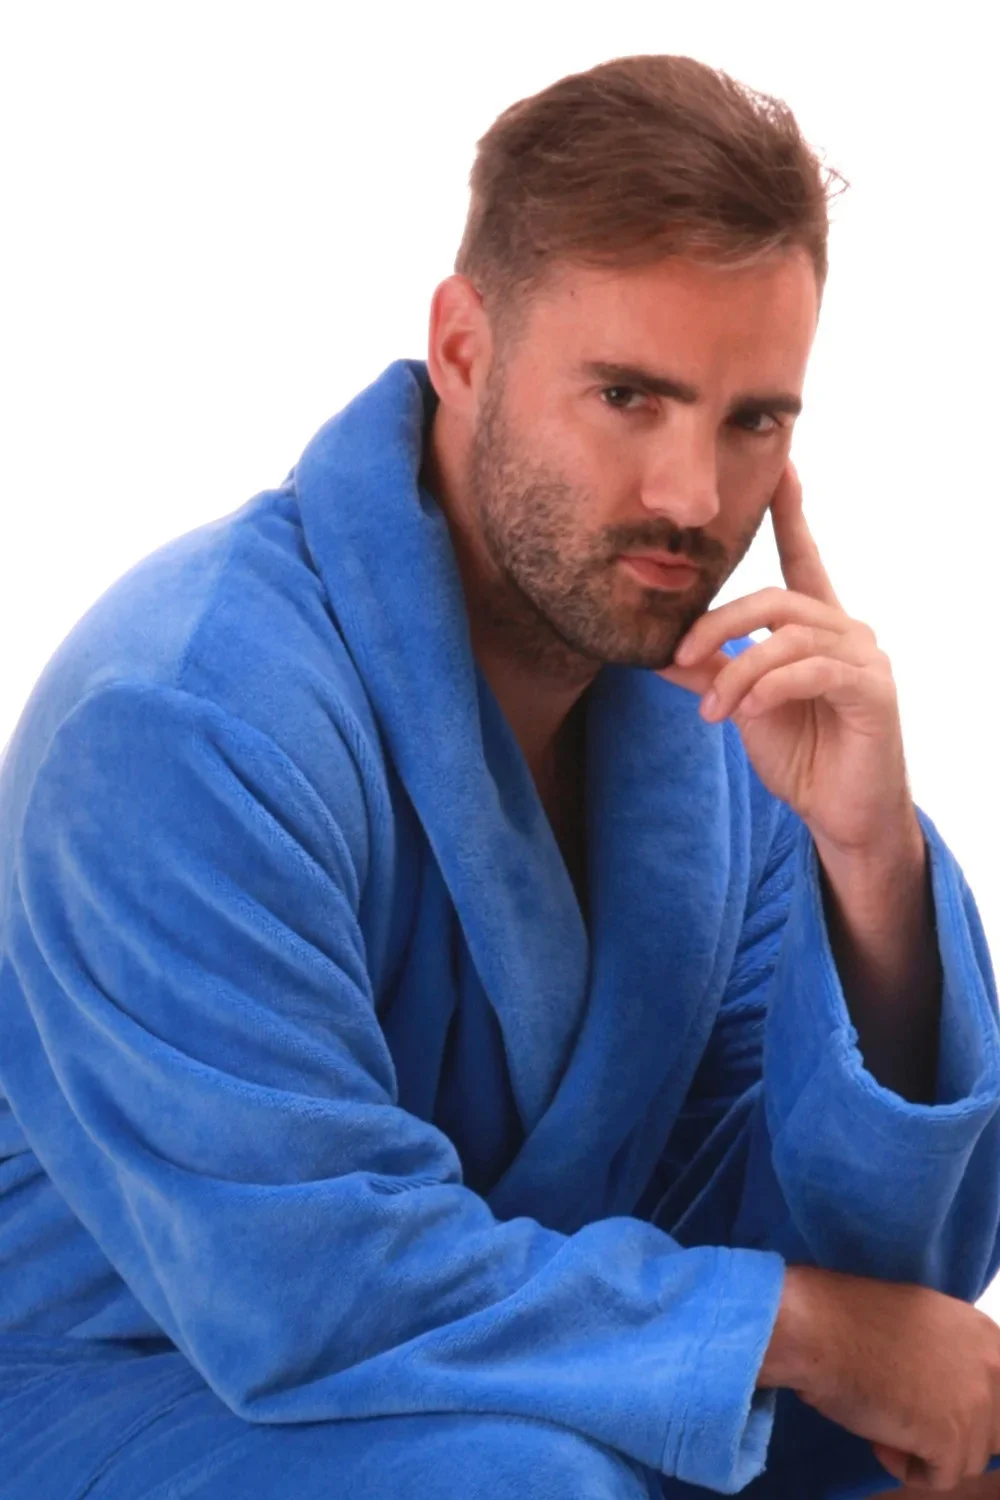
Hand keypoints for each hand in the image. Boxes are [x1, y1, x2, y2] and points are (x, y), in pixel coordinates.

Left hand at [658, 460, 917, 858]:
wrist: (841, 812)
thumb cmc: (802, 754)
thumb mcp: (743, 705)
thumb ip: (711, 671)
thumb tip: (660, 650)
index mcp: (816, 626)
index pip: (802, 558)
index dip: (791, 513)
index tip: (780, 467)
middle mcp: (846, 630)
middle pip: (773, 599)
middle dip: (716, 624)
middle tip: (677, 660)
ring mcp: (865, 658)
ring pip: (787, 638)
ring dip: (737, 673)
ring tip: (712, 711)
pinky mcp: (873, 691)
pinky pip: (813, 671)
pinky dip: (769, 688)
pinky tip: (745, 713)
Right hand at [767, 1264, 999, 1491]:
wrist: (820, 1330)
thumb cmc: (851, 1318)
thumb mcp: (918, 1321)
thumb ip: (948, 1353)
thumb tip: (948, 1392)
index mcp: (984, 1332)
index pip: (997, 1396)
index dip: (960, 1406)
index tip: (927, 1404)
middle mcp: (993, 1366)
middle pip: (991, 1430)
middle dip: (950, 1431)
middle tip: (906, 1415)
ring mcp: (978, 1405)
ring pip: (969, 1457)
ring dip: (926, 1450)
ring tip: (884, 1425)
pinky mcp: (953, 1440)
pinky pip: (941, 1478)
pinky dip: (908, 1469)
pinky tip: (880, 1442)